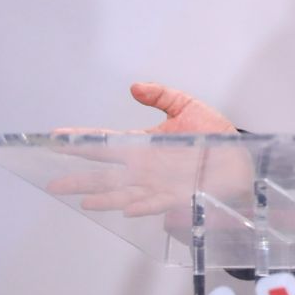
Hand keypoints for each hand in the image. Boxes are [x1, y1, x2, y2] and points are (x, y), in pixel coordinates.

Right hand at [47, 83, 245, 220]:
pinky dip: (141, 206)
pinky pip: (156, 202)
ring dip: (104, 198)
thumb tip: (134, 86)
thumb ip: (161, 95)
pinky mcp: (177, 196)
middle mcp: (144, 168)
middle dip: (80, 178)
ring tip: (84, 200)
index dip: (81, 140)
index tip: (56, 138)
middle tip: (54, 182)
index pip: (106, 143)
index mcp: (142, 146)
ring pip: (124, 194)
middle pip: (106, 174)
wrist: (240, 157)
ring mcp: (158, 184)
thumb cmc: (214, 134)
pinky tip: (126, 208)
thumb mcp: (186, 106)